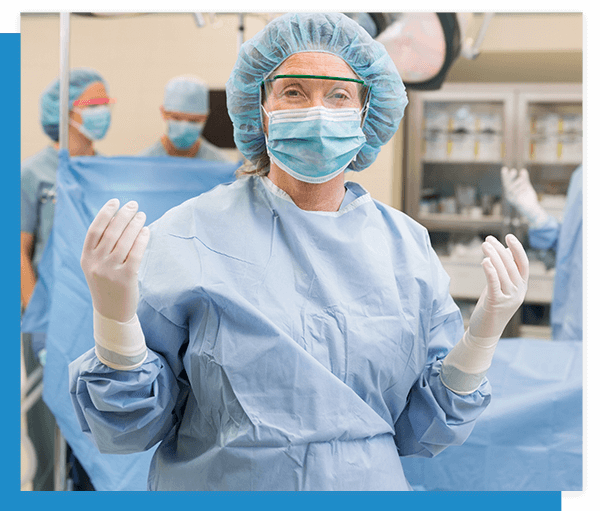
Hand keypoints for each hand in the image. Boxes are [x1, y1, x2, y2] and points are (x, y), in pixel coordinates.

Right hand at [81, 199, 149, 321]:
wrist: (111, 313)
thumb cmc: (107, 284)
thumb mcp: (96, 266)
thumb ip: (101, 247)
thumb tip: (118, 219)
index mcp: (86, 258)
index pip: (95, 230)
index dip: (105, 213)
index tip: (116, 202)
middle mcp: (96, 263)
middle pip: (111, 232)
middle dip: (124, 215)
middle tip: (134, 205)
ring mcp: (110, 271)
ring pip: (125, 240)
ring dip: (135, 224)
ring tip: (142, 216)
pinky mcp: (126, 278)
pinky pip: (136, 253)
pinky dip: (142, 239)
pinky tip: (146, 231)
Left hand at [468, 234, 528, 339]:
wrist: (485, 331)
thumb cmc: (491, 307)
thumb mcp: (500, 287)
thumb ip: (503, 272)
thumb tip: (504, 251)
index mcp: (521, 287)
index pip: (523, 264)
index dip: (517, 249)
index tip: (508, 236)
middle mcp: (518, 292)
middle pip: (511, 266)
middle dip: (500, 250)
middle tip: (488, 240)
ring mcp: (509, 298)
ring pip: (502, 272)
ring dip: (493, 256)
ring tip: (484, 245)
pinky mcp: (496, 303)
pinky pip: (494, 284)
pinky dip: (490, 271)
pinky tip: (485, 261)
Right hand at [501, 167, 547, 226]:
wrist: (531, 207)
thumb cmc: (527, 196)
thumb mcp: (526, 185)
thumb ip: (524, 178)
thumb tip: (522, 170)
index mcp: (510, 189)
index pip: (506, 181)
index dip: (505, 175)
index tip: (504, 168)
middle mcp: (508, 194)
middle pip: (507, 184)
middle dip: (510, 177)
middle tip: (513, 170)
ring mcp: (511, 198)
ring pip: (513, 188)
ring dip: (519, 183)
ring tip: (525, 183)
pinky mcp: (515, 202)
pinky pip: (517, 194)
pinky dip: (522, 190)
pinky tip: (526, 189)